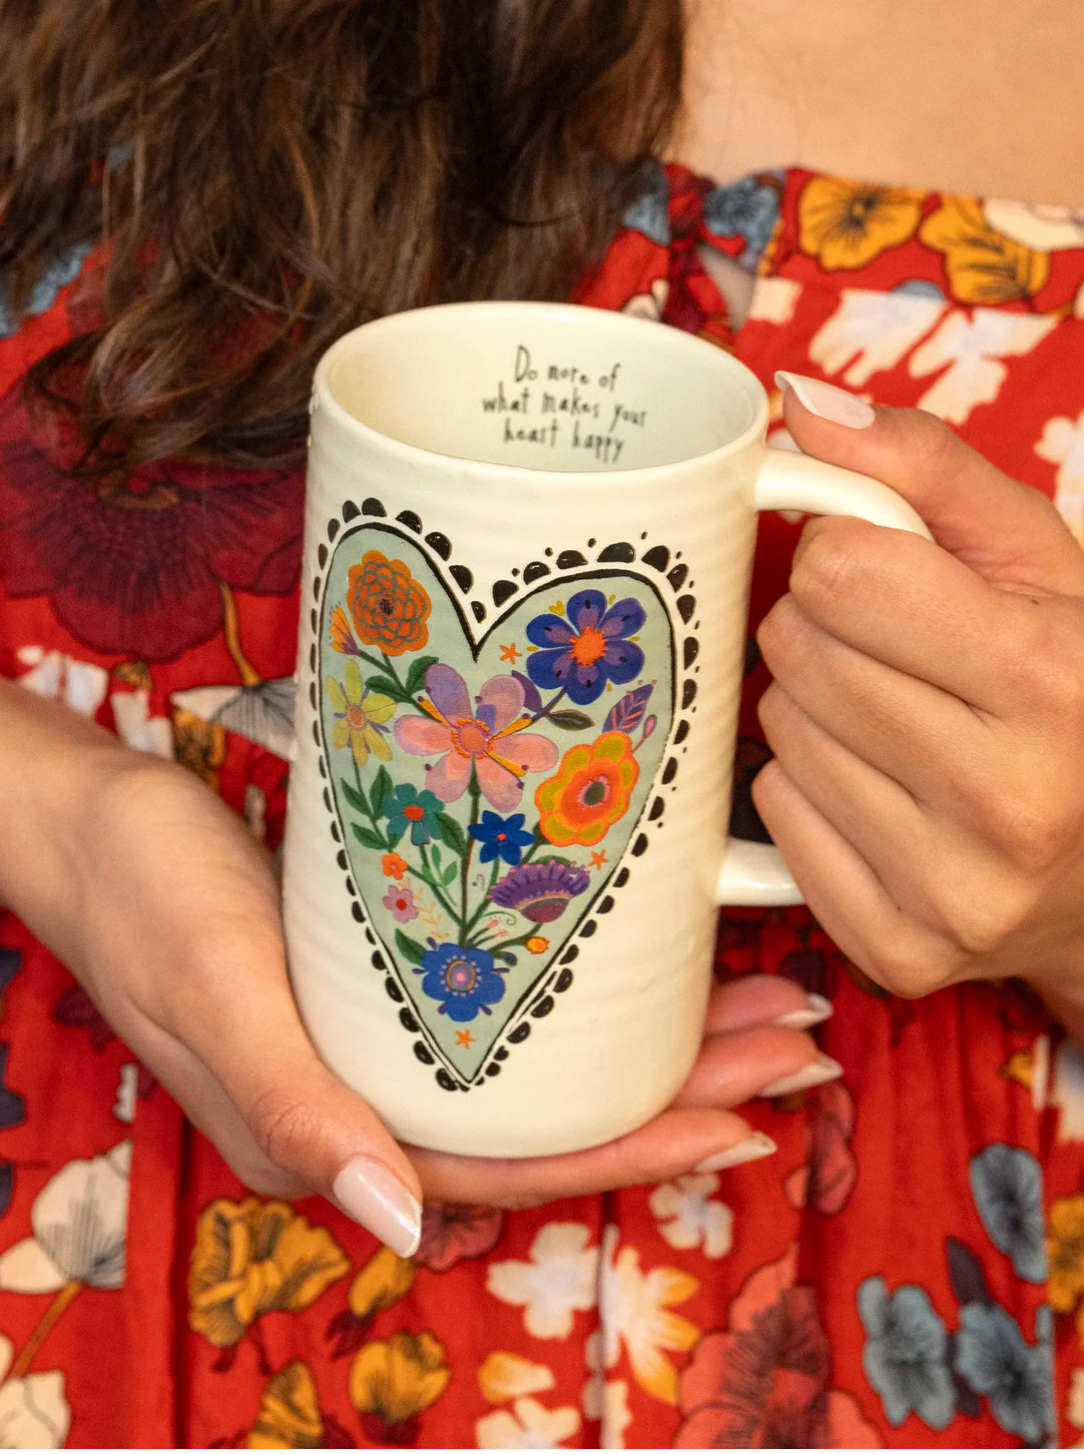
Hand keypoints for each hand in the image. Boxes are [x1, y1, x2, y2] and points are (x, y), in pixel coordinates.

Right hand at [4, 684, 829, 1252]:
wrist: (95, 824)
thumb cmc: (145, 897)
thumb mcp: (215, 988)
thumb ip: (297, 1106)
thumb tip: (401, 1224)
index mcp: (337, 1135)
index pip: (519, 1168)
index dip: (640, 1150)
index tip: (747, 1116)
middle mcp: (376, 1103)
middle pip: (556, 1120)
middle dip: (684, 1090)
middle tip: (794, 1041)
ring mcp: (386, 1044)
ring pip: (547, 1067)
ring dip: (656, 1041)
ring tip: (761, 1006)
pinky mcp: (388, 981)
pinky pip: (511, 1010)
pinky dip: (592, 995)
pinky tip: (646, 962)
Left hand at [755, 375, 1083, 1013]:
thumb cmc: (1074, 691)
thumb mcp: (1041, 564)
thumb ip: (927, 470)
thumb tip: (799, 403)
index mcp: (1051, 682)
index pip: (841, 573)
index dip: (849, 557)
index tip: (890, 576)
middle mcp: (1007, 799)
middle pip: (798, 650)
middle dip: (831, 630)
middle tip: (901, 654)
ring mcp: (949, 889)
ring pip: (780, 731)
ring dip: (819, 707)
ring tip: (902, 723)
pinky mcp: (895, 948)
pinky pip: (775, 815)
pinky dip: (811, 789)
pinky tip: (883, 793)